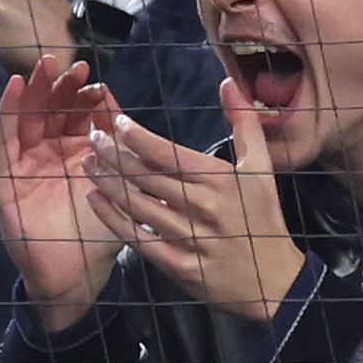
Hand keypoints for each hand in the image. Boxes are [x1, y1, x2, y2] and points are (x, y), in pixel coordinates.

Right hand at [0, 59, 126, 332]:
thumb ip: (120, 154)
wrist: (76, 274)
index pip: (77, 115)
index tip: (95, 79)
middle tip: (72, 66)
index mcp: (77, 153)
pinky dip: (9, 111)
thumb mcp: (117, 186)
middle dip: (60, 86)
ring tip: (43, 65)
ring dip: (35, 90)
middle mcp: (50, 154)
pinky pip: (6, 139)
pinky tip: (16, 87)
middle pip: (52, 109)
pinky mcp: (6, 177)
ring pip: (28, 117)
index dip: (84, 96)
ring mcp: (26, 163)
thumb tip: (126, 114)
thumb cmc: (99, 234)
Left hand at [80, 82, 309, 325]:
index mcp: (220, 181)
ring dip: (108, 183)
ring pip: (137, 206)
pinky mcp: (179, 266)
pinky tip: (95, 200)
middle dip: (113, 155)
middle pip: (146, 177)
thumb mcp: (261, 167)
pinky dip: (113, 219)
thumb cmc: (263, 218)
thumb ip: (244, 122)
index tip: (115, 123)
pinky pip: (138, 239)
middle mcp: (203, 208)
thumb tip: (228, 82)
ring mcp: (190, 239)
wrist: (274, 280)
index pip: (168, 154)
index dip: (137, 137)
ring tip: (88, 164)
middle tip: (92, 138)